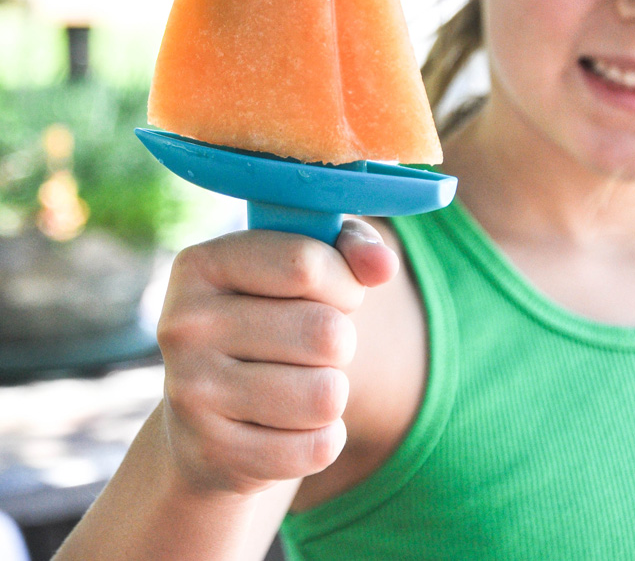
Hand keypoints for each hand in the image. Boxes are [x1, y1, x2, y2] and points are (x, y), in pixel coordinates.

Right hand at [156, 218, 397, 497]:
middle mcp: (184, 327)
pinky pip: (317, 448)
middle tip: (313, 346)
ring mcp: (192, 394)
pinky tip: (288, 427)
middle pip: (325, 332)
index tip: (337, 293)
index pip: (304, 264)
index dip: (344, 282)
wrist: (207, 420)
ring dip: (332, 392)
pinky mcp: (214, 456)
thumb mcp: (301, 266)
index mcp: (199, 265)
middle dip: (341, 341)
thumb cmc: (269, 319)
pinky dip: (321, 439)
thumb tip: (383, 264)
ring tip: (299, 384)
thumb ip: (350, 244)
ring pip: (326, 394)